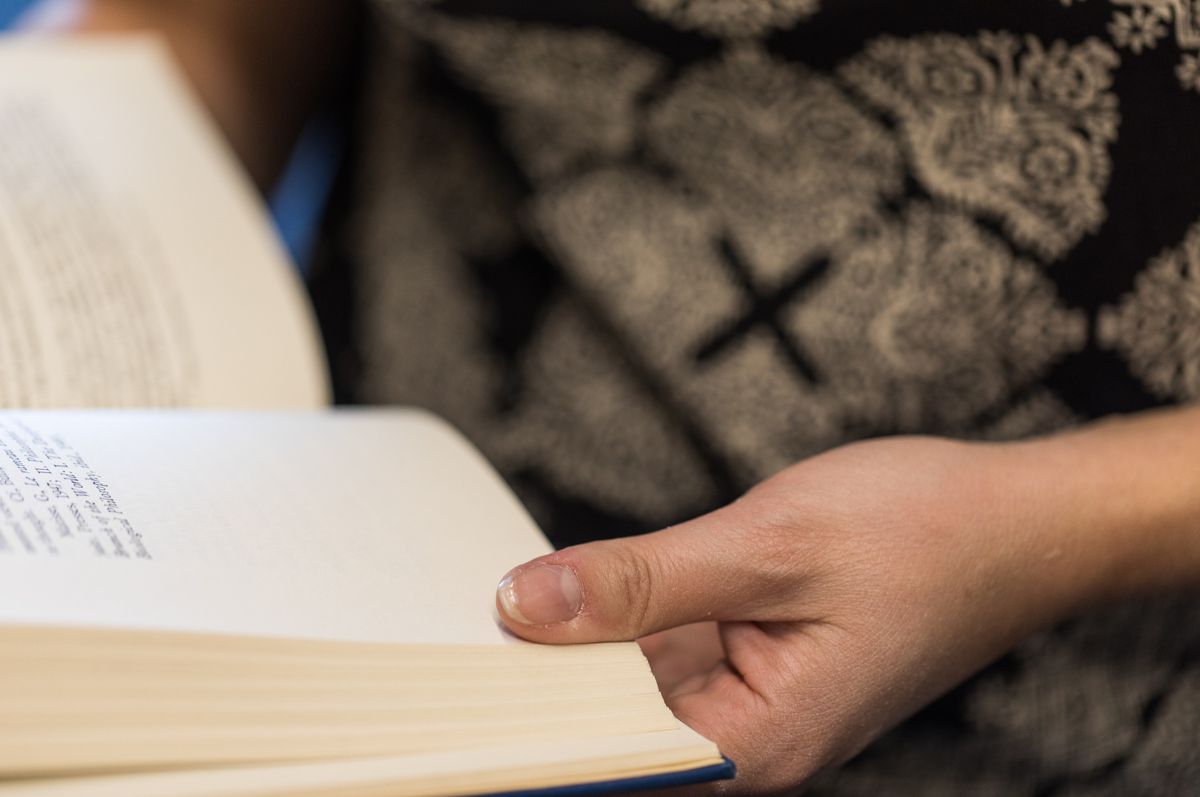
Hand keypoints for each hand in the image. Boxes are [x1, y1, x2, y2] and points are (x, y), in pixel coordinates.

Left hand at [494, 434, 1131, 792]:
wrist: (1016, 521)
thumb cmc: (928, 535)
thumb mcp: (771, 547)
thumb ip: (643, 582)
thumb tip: (526, 607)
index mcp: (758, 743)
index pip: (609, 760)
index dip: (522, 727)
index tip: (445, 693)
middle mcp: (748, 737)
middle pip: (610, 724)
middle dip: (536, 676)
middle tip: (453, 630)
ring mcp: (750, 696)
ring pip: (631, 680)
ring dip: (577, 641)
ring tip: (500, 603)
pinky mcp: (752, 656)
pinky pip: (665, 645)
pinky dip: (623, 615)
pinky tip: (574, 588)